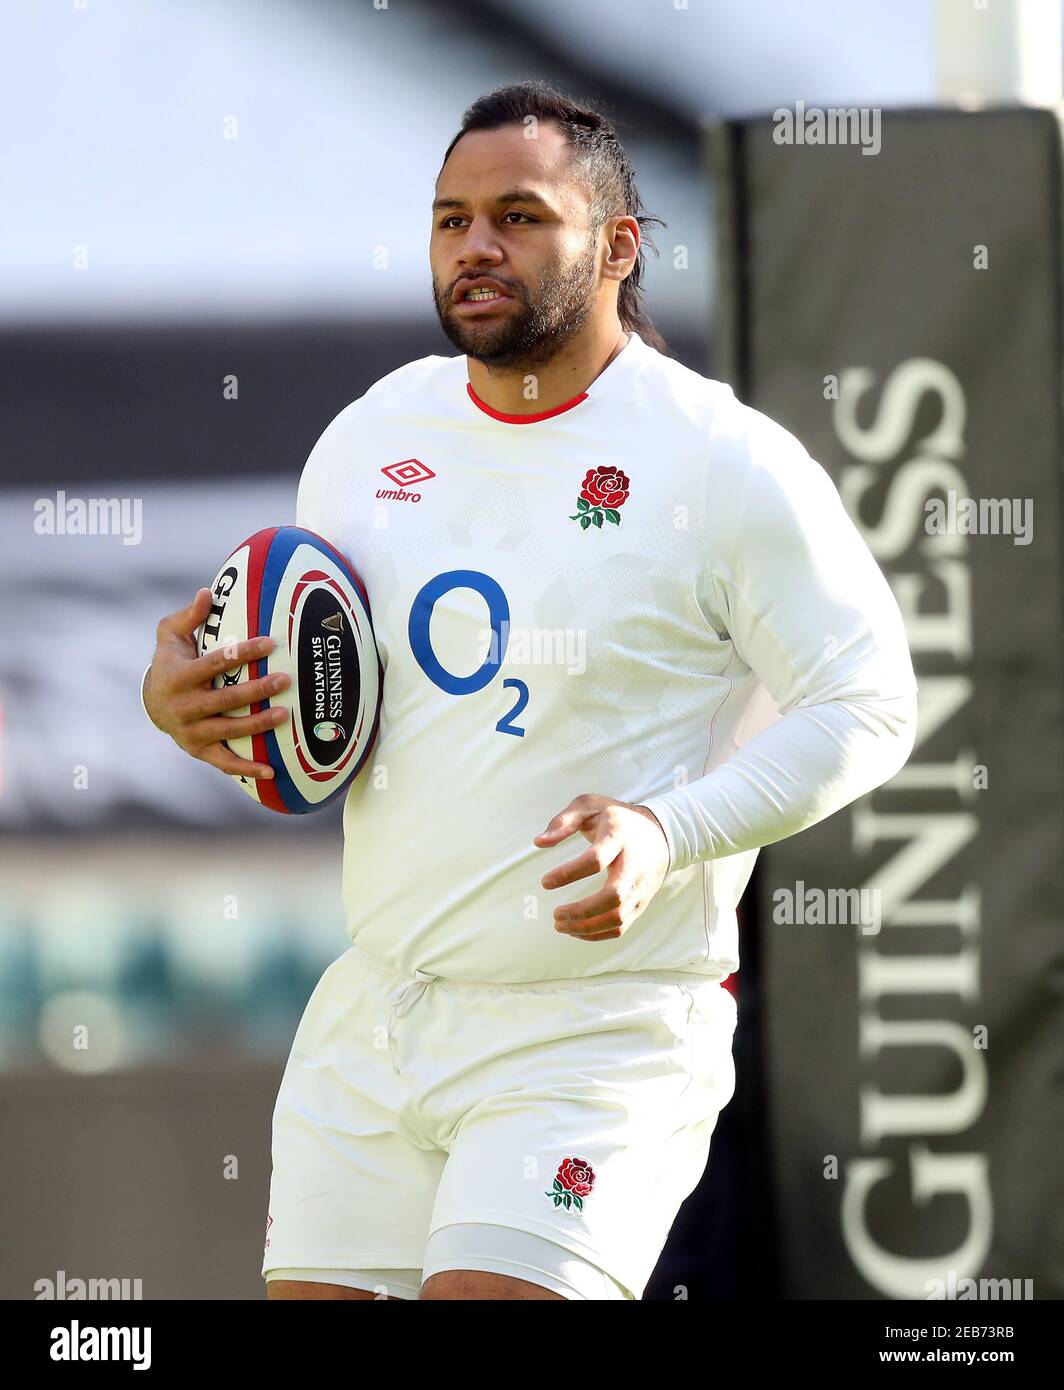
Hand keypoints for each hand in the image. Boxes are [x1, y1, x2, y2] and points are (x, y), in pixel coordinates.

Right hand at [145, 588, 289, 779]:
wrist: (153, 704)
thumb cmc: (171, 662)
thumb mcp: (170, 635)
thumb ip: (190, 616)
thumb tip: (208, 592)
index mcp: (180, 676)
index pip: (216, 663)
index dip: (243, 653)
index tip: (269, 643)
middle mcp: (184, 706)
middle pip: (226, 699)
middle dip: (257, 690)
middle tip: (286, 680)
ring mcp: (192, 732)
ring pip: (229, 730)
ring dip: (258, 725)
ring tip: (286, 714)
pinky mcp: (199, 751)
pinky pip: (225, 762)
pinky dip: (247, 768)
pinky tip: (271, 769)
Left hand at [533, 793, 669, 941]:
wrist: (660, 832)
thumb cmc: (616, 818)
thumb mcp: (590, 806)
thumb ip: (563, 821)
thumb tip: (538, 843)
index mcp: (618, 836)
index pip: (596, 859)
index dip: (569, 873)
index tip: (544, 882)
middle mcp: (634, 864)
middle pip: (614, 896)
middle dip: (581, 911)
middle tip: (555, 914)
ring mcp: (640, 886)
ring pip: (618, 917)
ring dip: (587, 927)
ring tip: (559, 924)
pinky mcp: (641, 902)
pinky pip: (621, 926)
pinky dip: (597, 934)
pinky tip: (575, 930)